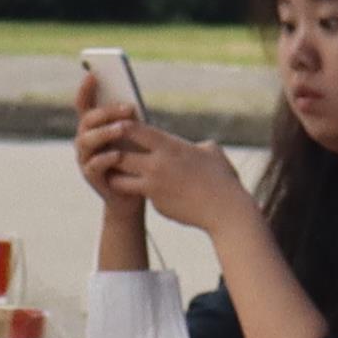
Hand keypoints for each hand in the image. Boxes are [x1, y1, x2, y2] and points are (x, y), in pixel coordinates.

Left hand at [102, 120, 257, 245]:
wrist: (226, 210)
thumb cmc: (222, 178)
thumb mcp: (212, 151)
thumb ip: (195, 146)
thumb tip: (194, 146)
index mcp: (169, 147)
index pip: (133, 130)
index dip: (123, 126)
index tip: (119, 127)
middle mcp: (156, 166)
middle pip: (117, 156)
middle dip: (112, 154)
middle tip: (111, 152)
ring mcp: (154, 187)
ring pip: (118, 180)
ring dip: (117, 177)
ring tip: (121, 174)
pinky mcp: (156, 205)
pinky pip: (142, 195)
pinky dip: (145, 194)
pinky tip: (155, 194)